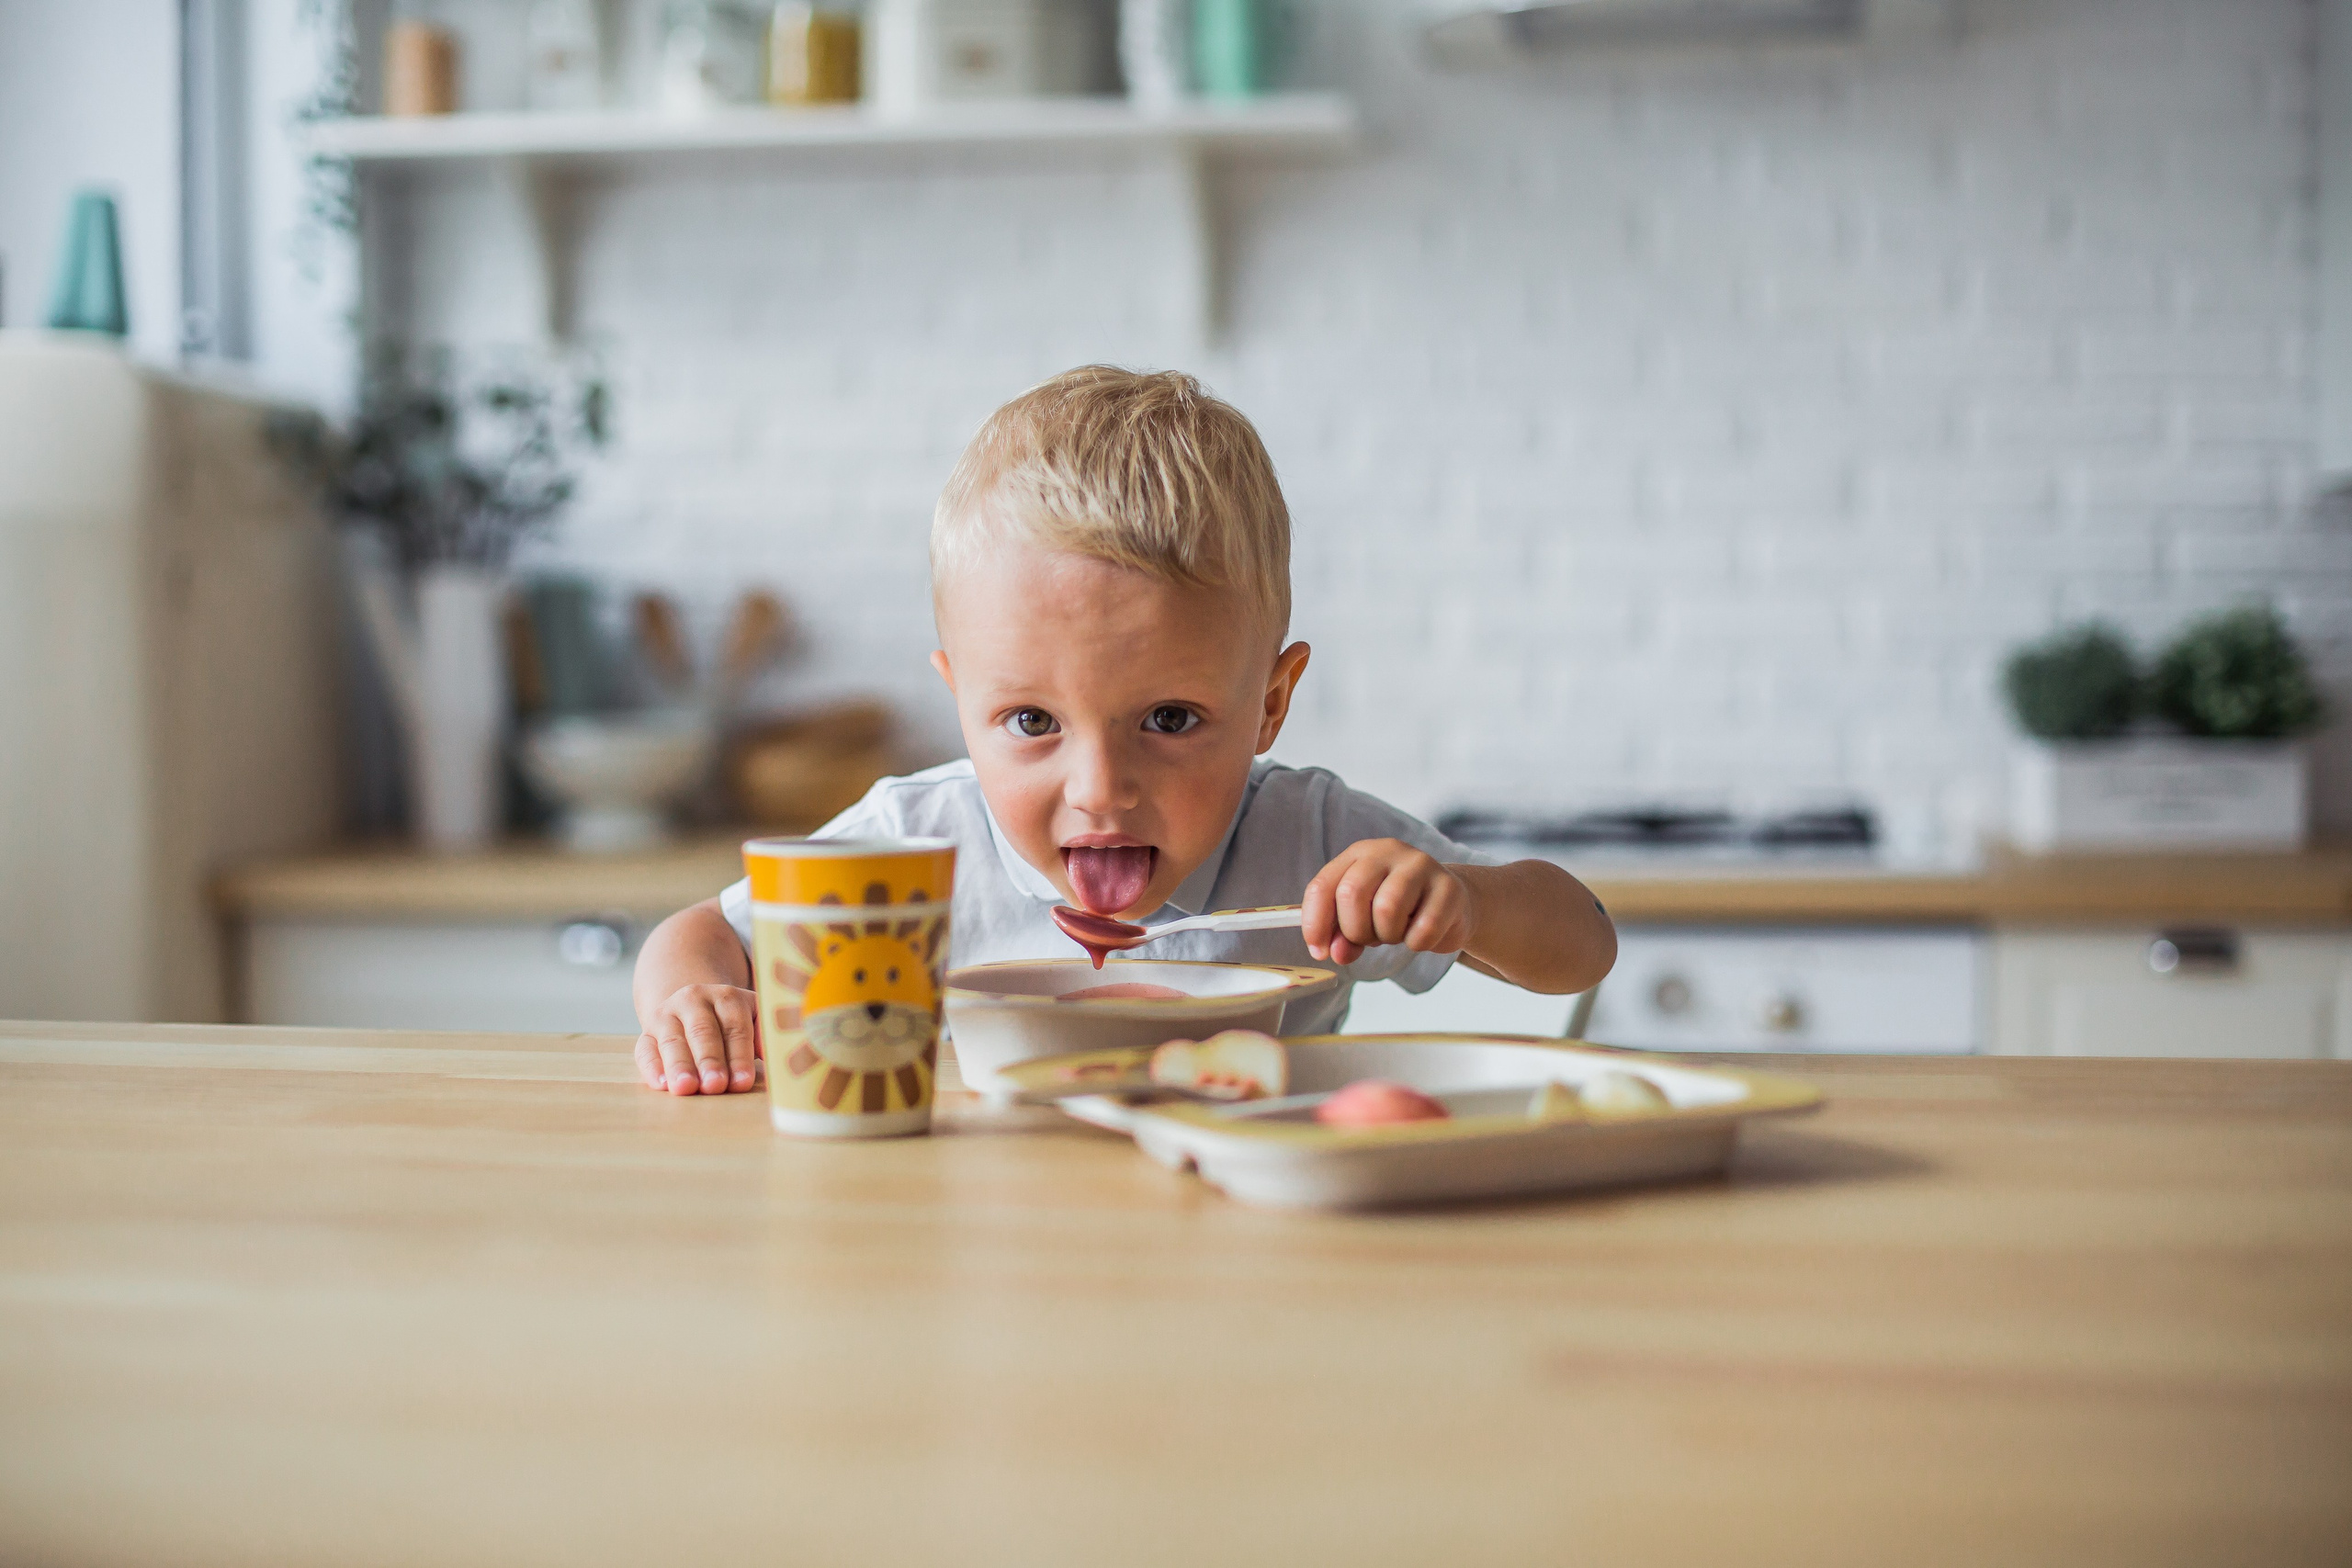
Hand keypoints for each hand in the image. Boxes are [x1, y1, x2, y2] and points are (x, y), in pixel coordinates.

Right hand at [635, 984, 760, 1095]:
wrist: (692, 1007)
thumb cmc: (732, 1024)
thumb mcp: (753, 1018)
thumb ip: (766, 1034)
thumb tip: (776, 1053)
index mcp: (727, 997)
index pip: (735, 1027)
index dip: (740, 1056)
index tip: (743, 1082)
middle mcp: (693, 1000)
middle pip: (703, 1032)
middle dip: (710, 1061)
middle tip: (715, 1085)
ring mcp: (667, 1015)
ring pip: (673, 1041)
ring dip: (680, 1066)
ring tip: (686, 1088)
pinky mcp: (646, 1033)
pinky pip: (646, 1050)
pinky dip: (652, 1067)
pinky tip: (661, 1085)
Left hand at [1301, 839, 1475, 965]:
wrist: (1452, 902)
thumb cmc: (1400, 908)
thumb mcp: (1364, 918)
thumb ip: (1343, 935)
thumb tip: (1335, 953)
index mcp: (1359, 854)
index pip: (1323, 886)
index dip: (1315, 923)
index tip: (1319, 951)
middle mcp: (1388, 851)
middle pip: (1352, 894)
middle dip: (1355, 931)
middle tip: (1369, 940)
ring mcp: (1421, 864)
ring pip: (1387, 909)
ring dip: (1387, 936)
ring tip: (1397, 933)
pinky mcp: (1449, 887)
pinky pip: (1423, 929)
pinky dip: (1417, 943)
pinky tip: (1421, 935)